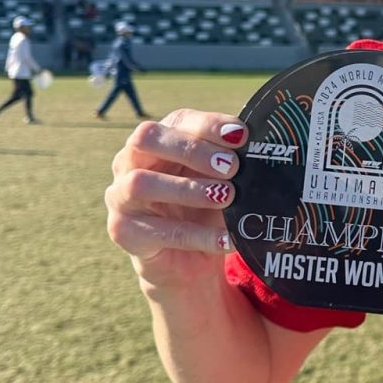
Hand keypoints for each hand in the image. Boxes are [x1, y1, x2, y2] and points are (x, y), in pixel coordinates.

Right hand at [105, 110, 247, 287]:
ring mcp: (120, 196)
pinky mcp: (123, 232)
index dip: (208, 125)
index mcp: (157, 141)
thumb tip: (262, 148)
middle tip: (231, 167)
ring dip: (188, 189)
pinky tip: (227, 239)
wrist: (188, 262)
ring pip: (141, 183)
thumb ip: (231, 163)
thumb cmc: (205, 210)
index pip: (177, 121)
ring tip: (227, 197)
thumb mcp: (221, 182)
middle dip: (191, 149)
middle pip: (146, 139)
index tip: (241, 136)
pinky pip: (159, 232)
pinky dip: (198, 235)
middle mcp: (129, 162)